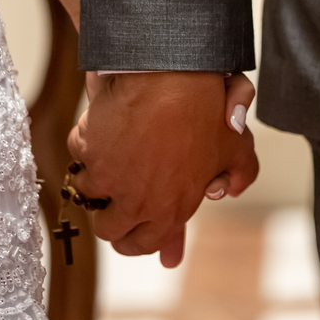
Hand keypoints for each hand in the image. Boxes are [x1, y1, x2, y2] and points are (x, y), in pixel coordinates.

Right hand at [67, 72, 258, 266]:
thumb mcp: (235, 146)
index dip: (133, 239)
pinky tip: (103, 128)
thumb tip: (231, 190)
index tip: (128, 229)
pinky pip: (79, 153)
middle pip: (106, 228)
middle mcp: (134, 202)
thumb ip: (239, 174)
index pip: (140, 245)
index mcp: (168, 210)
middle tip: (113, 198)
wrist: (171, 74)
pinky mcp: (87, 149)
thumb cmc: (206, 110)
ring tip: (111, 154)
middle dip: (108, 215)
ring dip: (95, 175)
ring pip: (86, 190)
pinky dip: (87, 141)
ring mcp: (106, 177)